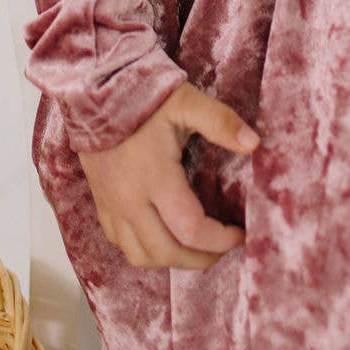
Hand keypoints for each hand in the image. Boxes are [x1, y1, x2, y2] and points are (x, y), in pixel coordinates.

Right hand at [76, 81, 260, 270]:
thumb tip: (255, 143)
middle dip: (200, 259)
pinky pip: (120, 243)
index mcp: (154, 177)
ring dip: (171, 260)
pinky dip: (144, 250)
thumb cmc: (144, 97)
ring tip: (196, 248)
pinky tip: (162, 235)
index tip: (239, 234)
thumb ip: (220, 122)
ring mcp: (111, 205)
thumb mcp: (186, 102)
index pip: (191, 230)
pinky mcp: (100, 203)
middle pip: (166, 253)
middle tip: (223, 248)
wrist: (94, 89)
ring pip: (139, 256)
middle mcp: (130, 200)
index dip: (220, 241)